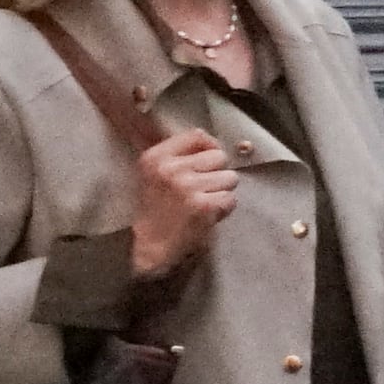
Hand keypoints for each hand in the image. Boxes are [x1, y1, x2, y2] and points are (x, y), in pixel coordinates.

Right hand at [128, 129, 238, 274]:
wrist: (151, 247)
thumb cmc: (158, 209)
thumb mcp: (157, 174)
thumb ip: (181, 155)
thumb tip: (212, 140)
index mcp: (156, 157)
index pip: (197, 135)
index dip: (210, 148)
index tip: (207, 164)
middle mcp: (171, 169)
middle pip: (219, 157)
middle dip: (217, 174)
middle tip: (201, 190)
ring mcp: (188, 187)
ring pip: (230, 178)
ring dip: (222, 192)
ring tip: (203, 203)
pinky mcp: (203, 206)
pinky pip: (231, 199)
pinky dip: (224, 209)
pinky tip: (206, 216)